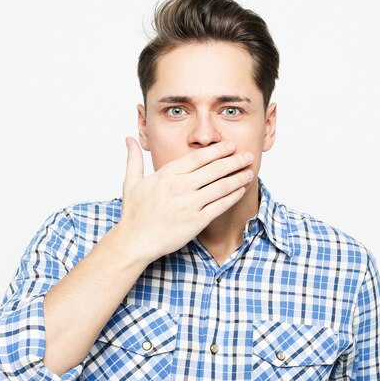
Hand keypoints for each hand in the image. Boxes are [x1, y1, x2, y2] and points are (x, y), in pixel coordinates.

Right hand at [113, 137, 253, 262]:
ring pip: (221, 186)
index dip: (218, 150)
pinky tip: (241, 190)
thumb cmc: (134, 213)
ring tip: (250, 171)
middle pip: (215, 169)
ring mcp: (190, 204)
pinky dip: (233, 197)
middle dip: (235, 161)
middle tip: (248, 155)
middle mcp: (181, 187)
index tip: (231, 145)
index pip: (199, 157)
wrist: (135, 241)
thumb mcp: (132, 182)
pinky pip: (220, 206)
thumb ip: (134, 158)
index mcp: (168, 174)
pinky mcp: (197, 221)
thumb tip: (129, 139)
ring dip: (238, 178)